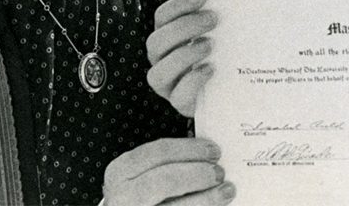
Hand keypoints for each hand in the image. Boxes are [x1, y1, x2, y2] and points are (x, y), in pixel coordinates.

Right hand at [102, 137, 233, 205]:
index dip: (188, 150)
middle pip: (163, 180)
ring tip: (226, 191)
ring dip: (205, 199)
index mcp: (121, 172)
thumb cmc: (141, 194)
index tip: (212, 149)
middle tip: (219, 171)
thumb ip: (168, 161)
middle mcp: (123, 196)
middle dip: (196, 174)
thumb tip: (208, 150)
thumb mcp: (142, 172)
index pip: (156, 153)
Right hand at [147, 0, 215, 116]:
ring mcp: (168, 85)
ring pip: (159, 72)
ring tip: (210, 45)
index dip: (180, 4)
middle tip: (213, 18)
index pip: (162, 16)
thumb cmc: (221, 54)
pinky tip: (211, 69)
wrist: (230, 91)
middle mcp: (160, 60)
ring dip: (184, 55)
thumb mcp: (218, 32)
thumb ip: (216, 17)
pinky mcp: (181, 104)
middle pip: (157, 41)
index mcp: (166, 37)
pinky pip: (178, 96)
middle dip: (184, 27)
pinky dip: (193, 81)